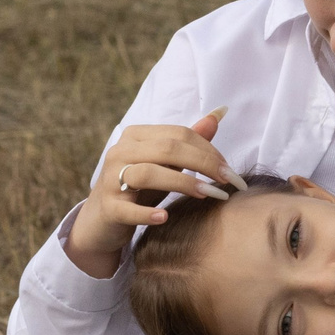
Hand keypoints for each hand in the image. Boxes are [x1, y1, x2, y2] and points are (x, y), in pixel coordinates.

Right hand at [64, 108, 241, 277]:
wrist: (102, 221)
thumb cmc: (140, 189)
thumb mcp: (166, 163)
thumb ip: (190, 141)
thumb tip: (220, 113)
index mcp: (136, 136)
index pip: (180, 134)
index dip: (210, 151)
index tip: (232, 172)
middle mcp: (121, 152)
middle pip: (168, 149)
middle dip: (205, 164)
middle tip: (230, 183)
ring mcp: (111, 179)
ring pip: (149, 174)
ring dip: (184, 184)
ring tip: (210, 195)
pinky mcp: (108, 207)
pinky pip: (128, 208)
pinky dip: (147, 213)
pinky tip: (165, 217)